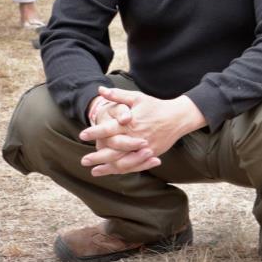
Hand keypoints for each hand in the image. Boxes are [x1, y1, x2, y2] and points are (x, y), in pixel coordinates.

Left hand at [79, 87, 205, 176]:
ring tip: (94, 171)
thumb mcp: (137, 97)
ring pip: (123, 161)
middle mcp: (137, 137)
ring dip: (108, 167)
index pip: (109, 129)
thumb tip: (100, 90)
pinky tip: (112, 171)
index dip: (95, 132)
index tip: (82, 135)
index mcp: (131, 122)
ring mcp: (144, 148)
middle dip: (98, 156)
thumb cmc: (156, 106)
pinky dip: (122, 170)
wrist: (178, 117)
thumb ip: (118, 95)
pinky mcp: (151, 154)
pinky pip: (134, 165)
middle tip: (84, 160)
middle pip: (114, 150)